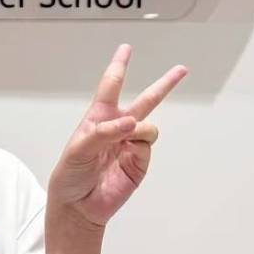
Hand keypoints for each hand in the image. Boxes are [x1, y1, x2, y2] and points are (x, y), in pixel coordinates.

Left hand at [48, 44, 186, 229]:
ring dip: (140, 128)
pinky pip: (148, 145)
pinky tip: (127, 156)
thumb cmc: (71, 174)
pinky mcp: (140, 162)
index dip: (119, 66)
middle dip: (165, 85)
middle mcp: (117, 128)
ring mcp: (131, 145)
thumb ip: (103, 133)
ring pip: (149, 124)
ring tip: (125, 139)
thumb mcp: (78, 150)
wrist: (78, 205)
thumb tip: (132, 123)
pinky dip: (140, 146)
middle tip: (182, 69)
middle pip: (146, 101)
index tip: (126, 48)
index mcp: (98, 118)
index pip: (111, 86)